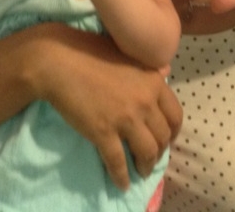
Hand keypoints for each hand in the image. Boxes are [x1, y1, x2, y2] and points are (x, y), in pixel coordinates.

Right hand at [28, 24, 181, 189]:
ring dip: (146, 166)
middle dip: (160, 151)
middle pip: (163, 136)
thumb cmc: (91, 51)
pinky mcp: (103, 132)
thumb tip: (166, 73)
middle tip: (152, 156)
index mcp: (154, 81)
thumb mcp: (127, 54)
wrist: (58, 61)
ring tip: (141, 171)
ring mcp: (126, 118)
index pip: (175, 115)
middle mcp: (146, 101)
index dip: (173, 132)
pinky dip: (122, 176)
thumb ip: (149, 67)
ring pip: (147, 152)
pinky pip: (118, 162)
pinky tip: (122, 183)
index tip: (168, 139)